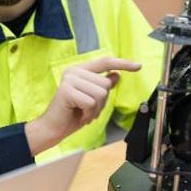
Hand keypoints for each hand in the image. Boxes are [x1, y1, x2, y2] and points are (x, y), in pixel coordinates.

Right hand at [25, 57, 141, 154]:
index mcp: (80, 71)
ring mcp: (69, 79)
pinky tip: (80, 116)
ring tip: (84, 113)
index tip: (138, 66)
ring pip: (100, 93)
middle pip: (105, 84)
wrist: (52, 128)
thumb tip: (116, 75)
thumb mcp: (92, 100)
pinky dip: (89, 114)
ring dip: (96, 109)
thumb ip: (102, 86)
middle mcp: (73, 71)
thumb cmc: (71, 115)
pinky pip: (91, 102)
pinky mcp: (66, 90)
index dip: (123, 64)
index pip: (105, 62)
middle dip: (102, 102)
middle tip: (88, 110)